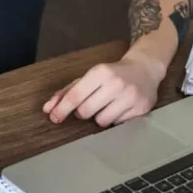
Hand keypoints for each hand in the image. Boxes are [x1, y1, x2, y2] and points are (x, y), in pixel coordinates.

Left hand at [42, 55, 165, 127]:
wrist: (145, 69)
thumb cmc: (112, 73)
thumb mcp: (90, 76)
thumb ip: (68, 91)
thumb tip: (48, 108)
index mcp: (101, 72)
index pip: (76, 95)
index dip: (62, 108)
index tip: (54, 117)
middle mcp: (116, 84)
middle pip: (86, 111)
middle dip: (83, 112)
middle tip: (90, 105)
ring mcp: (130, 97)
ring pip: (101, 121)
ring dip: (100, 116)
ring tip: (107, 105)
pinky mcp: (141, 108)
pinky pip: (117, 124)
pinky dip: (114, 119)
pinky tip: (120, 107)